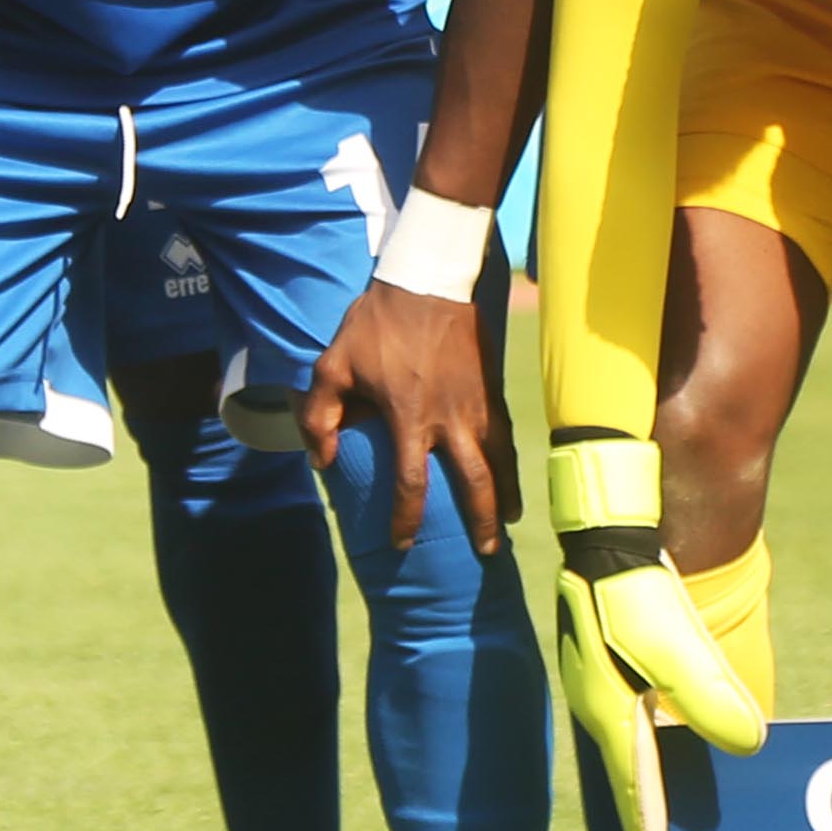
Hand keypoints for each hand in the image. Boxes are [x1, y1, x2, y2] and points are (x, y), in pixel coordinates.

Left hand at [299, 276, 503, 552]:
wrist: (428, 278)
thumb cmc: (376, 323)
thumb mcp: (332, 363)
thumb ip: (319, 414)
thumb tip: (320, 461)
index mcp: (409, 416)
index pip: (412, 484)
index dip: (406, 519)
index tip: (402, 542)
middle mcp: (450, 418)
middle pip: (473, 483)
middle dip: (480, 521)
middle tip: (484, 551)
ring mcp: (477, 404)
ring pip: (500, 461)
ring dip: (506, 495)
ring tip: (509, 522)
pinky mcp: (492, 387)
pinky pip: (507, 434)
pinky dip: (513, 461)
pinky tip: (512, 475)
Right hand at [537, 438, 762, 830]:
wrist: (606, 535)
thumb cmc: (633, 593)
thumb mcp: (676, 648)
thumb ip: (710, 698)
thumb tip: (751, 745)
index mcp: (611, 714)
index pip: (633, 787)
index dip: (647, 826)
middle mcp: (603, 706)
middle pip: (631, 772)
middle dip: (648, 811)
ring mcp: (604, 682)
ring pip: (635, 744)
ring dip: (653, 775)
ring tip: (674, 804)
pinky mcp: (613, 660)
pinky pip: (639, 714)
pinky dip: (656, 737)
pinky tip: (676, 735)